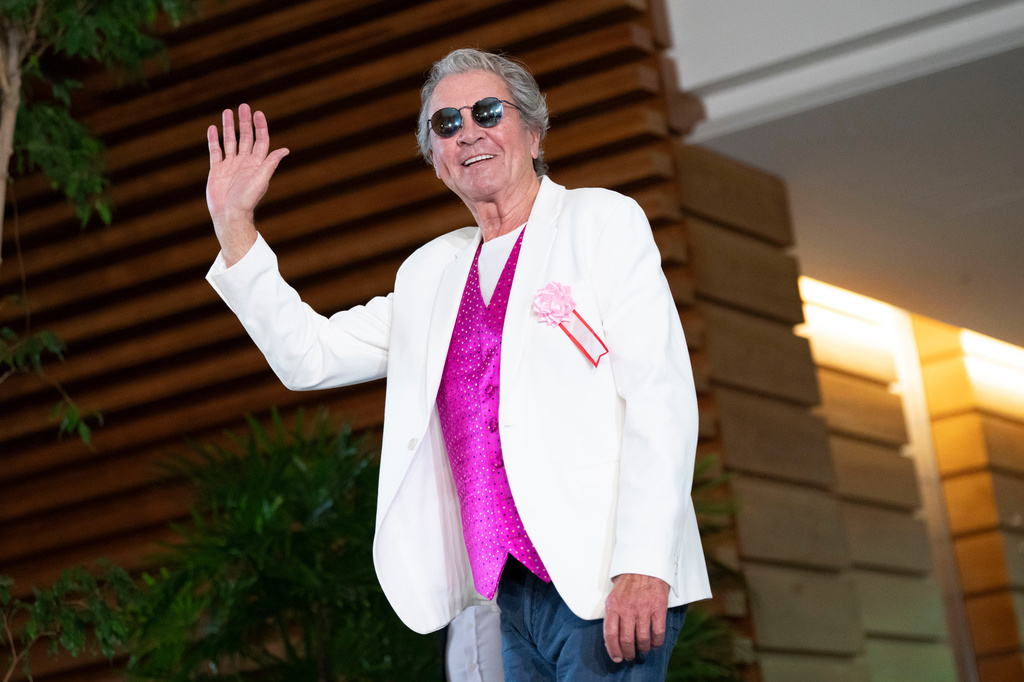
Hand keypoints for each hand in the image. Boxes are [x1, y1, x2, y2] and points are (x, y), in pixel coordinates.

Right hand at [206, 103, 288, 265]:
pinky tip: (212, 128)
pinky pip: (215, 151)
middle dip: (245, 122)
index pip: (260, 140)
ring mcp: (230, 165)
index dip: (260, 127)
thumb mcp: (262, 179)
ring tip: (227, 112)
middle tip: (244, 106)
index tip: (258, 113)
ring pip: (230, 141)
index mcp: (257, 163)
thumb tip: (286, 150)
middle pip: (245, 137)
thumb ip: (271, 163)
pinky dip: (214, 139)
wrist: (230, 214)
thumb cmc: (248, 199)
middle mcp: (244, 162)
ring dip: (229, 127)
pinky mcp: (217, 170)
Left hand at [603, 573, 669, 662]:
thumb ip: (613, 614)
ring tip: (643, 649)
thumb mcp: (614, 596)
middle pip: (626, 639)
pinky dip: (657, 642)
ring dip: (643, 648)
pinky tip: (655, 644)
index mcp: (614, 606)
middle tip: (630, 656)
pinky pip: (657, 632)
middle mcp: (627, 608)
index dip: (613, 649)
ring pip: (642, 638)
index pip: (610, 634)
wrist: (644, 565)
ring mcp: (643, 608)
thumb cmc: (628, 583)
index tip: (616, 657)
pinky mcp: (658, 608)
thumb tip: (611, 638)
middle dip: (628, 652)